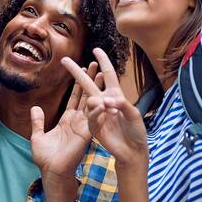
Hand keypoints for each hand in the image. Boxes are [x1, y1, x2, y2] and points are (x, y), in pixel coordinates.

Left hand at [30, 62, 97, 189]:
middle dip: (91, 82)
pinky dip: (97, 111)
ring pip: (93, 106)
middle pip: (87, 98)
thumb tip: (35, 108)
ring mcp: (83, 128)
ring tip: (104, 77)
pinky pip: (93, 121)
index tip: (83, 70)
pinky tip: (101, 99)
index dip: (79, 85)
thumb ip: (37, 122)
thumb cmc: (46, 158)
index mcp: (67, 120)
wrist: (52, 172)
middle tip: (97, 67)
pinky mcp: (86, 135)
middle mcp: (78, 122)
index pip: (75, 99)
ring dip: (98, 91)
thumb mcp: (37, 136)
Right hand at [62, 49, 147, 166]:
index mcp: (116, 96)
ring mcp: (98, 115)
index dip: (103, 62)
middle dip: (77, 71)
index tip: (96, 50)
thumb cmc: (136, 132)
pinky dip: (98, 115)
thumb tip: (105, 100)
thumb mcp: (133, 114)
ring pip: (89, 100)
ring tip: (112, 112)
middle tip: (65, 60)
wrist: (132, 151)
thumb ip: (121, 104)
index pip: (108, 75)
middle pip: (88, 83)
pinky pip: (91, 117)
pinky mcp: (94, 127)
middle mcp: (105, 103)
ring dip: (98, 102)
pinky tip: (107, 116)